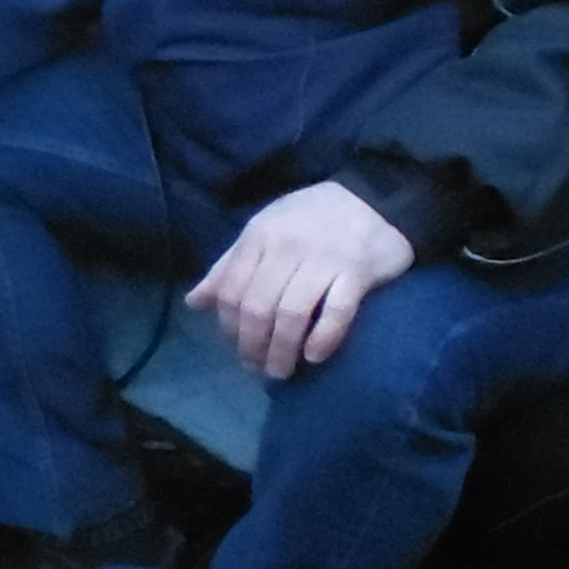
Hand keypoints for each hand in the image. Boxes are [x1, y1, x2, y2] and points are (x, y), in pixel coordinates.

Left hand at [188, 180, 414, 377]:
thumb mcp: (264, 231)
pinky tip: (314, 356)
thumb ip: (229, 266)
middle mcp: (287, 247)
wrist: (374, 198)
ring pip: (291, 314)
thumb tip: (193, 302)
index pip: (231, 292)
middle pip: (258, 308)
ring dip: (283, 350)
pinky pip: (337, 312)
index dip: (230, 328)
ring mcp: (324, 258)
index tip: (239, 349)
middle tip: (260, 368)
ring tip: (282, 370)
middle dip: (254, 346)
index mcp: (259, 236)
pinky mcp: (358, 271)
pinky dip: (323, 338)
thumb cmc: (311, 220)